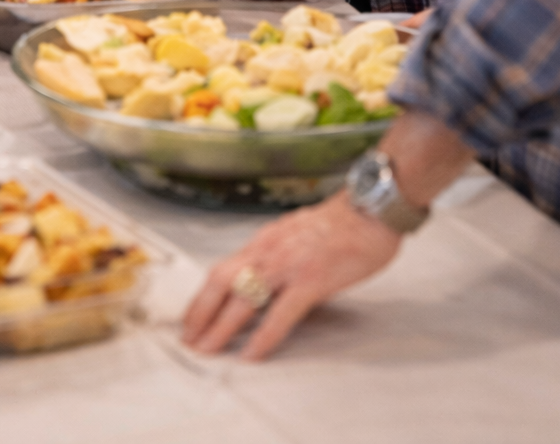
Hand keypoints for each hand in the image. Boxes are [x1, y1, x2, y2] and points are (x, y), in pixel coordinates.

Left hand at [182, 191, 399, 359]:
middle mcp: (269, 250)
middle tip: (188, 339)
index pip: (224, 268)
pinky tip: (253, 353)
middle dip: (200, 312)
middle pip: (221, 281)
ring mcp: (288, 265)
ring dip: (220, 326)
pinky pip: (280, 313)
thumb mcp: (298, 235)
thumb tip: (271, 283)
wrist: (371, 207)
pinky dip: (263, 336)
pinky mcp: (310, 279)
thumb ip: (281, 257)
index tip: (191, 317)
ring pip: (243, 297)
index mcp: (266, 240)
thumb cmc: (343, 222)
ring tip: (207, 349)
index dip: (203, 295)